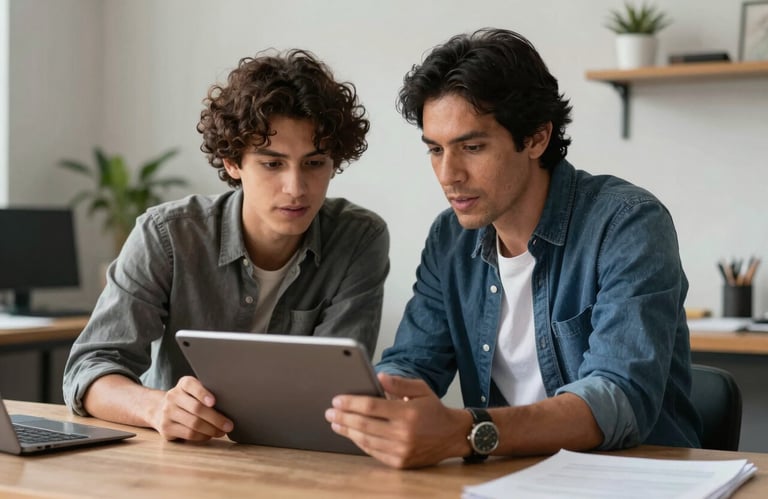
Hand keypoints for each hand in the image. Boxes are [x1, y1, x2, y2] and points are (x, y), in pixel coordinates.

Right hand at [151, 376, 233, 441]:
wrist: (159, 409)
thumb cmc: (188, 400)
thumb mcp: (195, 391)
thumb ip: (208, 393)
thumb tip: (232, 403)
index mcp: (183, 384)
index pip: (192, 385)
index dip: (203, 393)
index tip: (214, 402)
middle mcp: (172, 396)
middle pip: (197, 408)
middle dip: (216, 419)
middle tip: (229, 425)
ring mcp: (167, 413)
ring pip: (194, 424)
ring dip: (211, 430)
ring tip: (221, 432)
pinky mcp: (166, 428)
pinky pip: (189, 434)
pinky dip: (202, 436)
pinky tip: (209, 435)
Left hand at [325, 373, 470, 467]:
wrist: (452, 436)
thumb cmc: (434, 410)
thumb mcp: (421, 389)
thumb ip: (399, 383)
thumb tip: (378, 377)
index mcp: (407, 413)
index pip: (371, 407)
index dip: (351, 403)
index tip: (337, 400)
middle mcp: (403, 433)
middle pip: (363, 424)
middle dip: (343, 417)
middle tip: (330, 412)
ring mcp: (401, 450)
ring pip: (365, 440)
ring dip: (347, 431)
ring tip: (336, 423)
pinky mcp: (399, 462)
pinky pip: (373, 452)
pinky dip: (360, 443)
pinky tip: (352, 434)